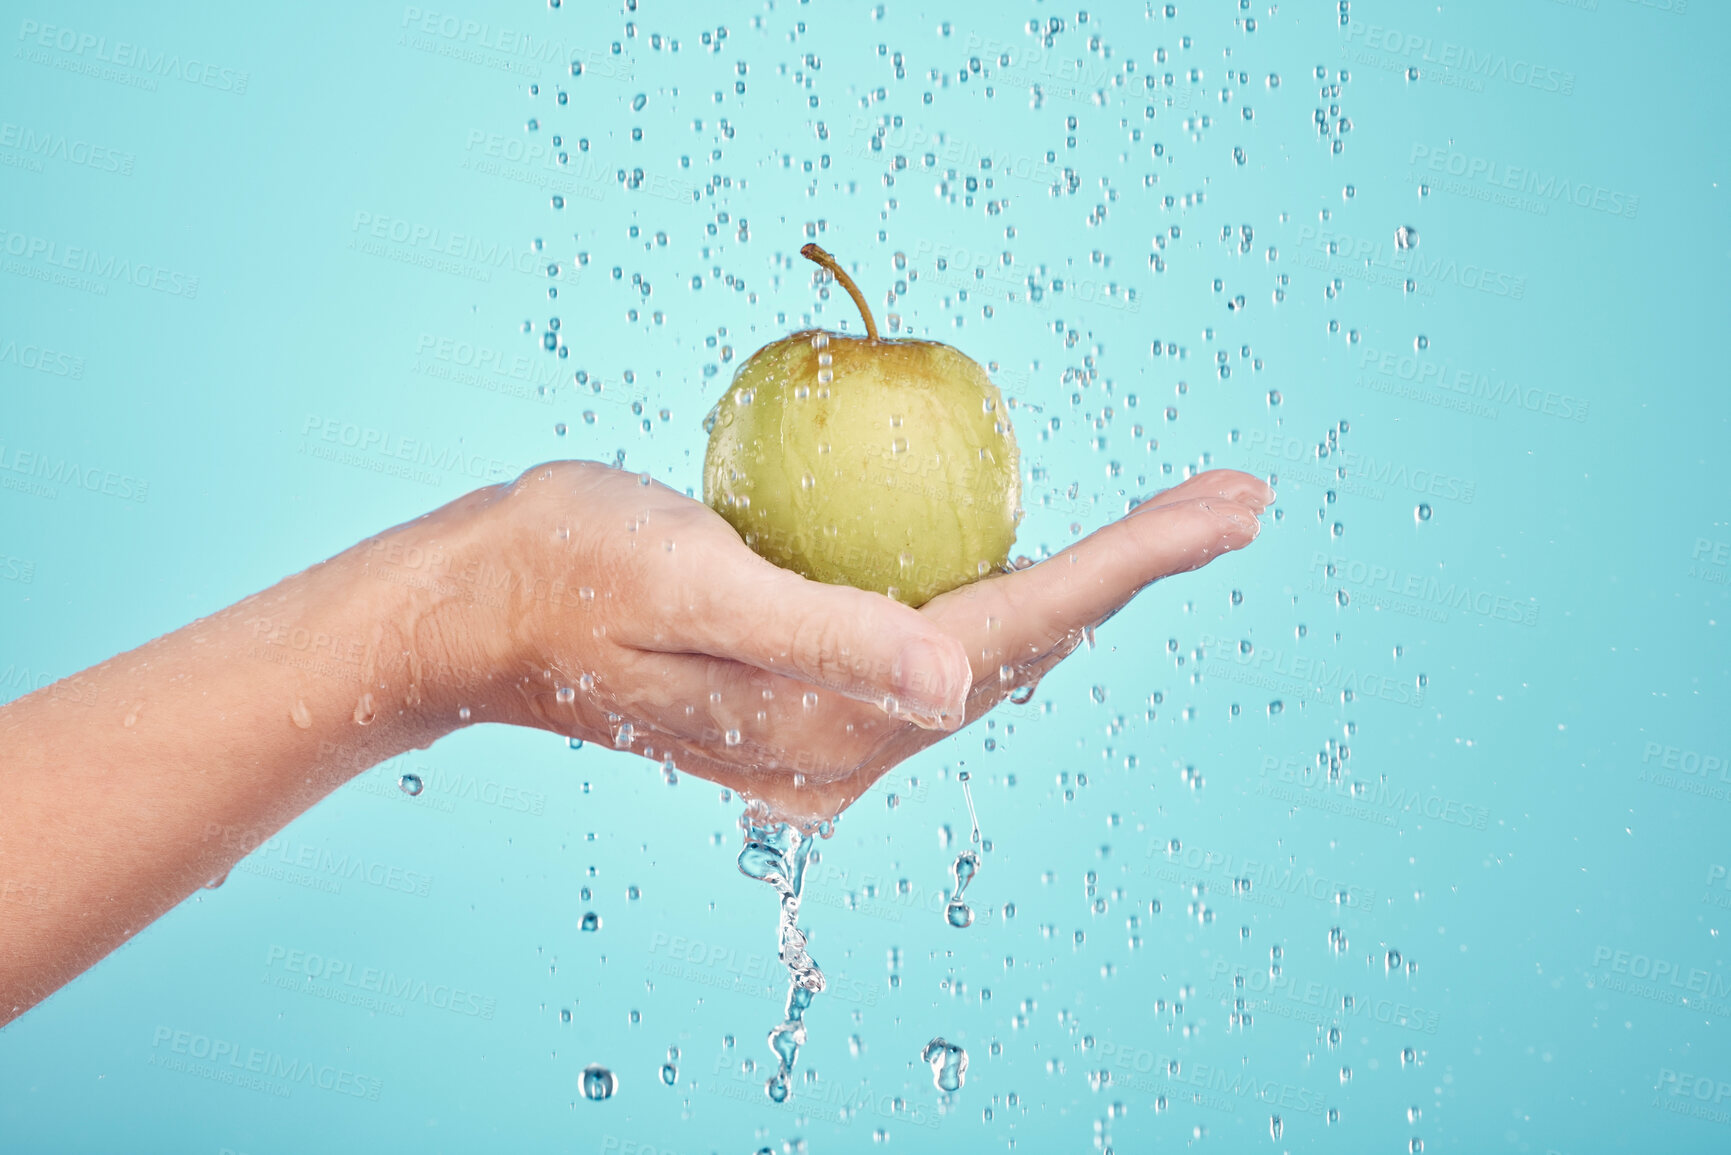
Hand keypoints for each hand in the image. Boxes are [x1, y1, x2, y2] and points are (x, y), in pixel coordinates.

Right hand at [394, 462, 1272, 824]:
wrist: (476, 609)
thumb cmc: (565, 569)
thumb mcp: (687, 581)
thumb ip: (823, 635)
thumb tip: (960, 685)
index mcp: (831, 726)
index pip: (1015, 632)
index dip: (1130, 567)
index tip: (1227, 509)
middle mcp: (848, 746)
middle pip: (1026, 648)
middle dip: (1138, 576)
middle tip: (1237, 502)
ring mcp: (831, 732)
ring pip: (993, 653)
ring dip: (1089, 586)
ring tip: (1181, 525)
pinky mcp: (810, 700)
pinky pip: (938, 645)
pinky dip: (1010, 593)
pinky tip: (1055, 558)